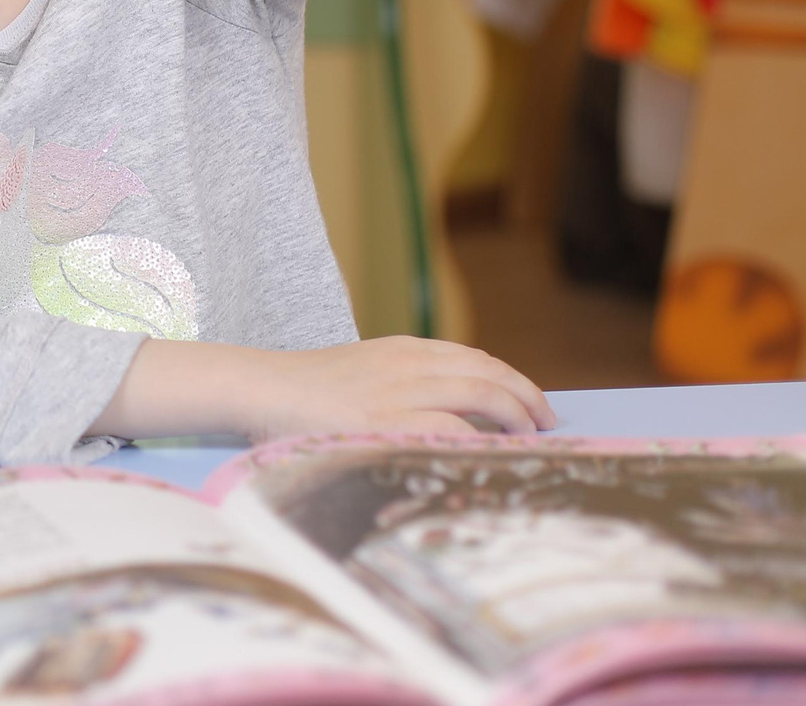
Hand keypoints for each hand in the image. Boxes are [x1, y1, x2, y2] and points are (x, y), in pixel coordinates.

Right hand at [239, 337, 558, 440]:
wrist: (259, 387)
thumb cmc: (304, 389)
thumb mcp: (362, 370)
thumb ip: (402, 382)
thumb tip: (448, 412)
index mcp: (403, 349)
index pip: (474, 359)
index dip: (511, 381)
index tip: (531, 403)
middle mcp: (409, 363)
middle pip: (489, 374)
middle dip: (527, 398)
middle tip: (546, 423)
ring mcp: (400, 392)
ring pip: (483, 395)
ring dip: (516, 417)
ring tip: (530, 438)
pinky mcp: (387, 421)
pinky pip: (452, 429)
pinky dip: (481, 440)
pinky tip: (493, 455)